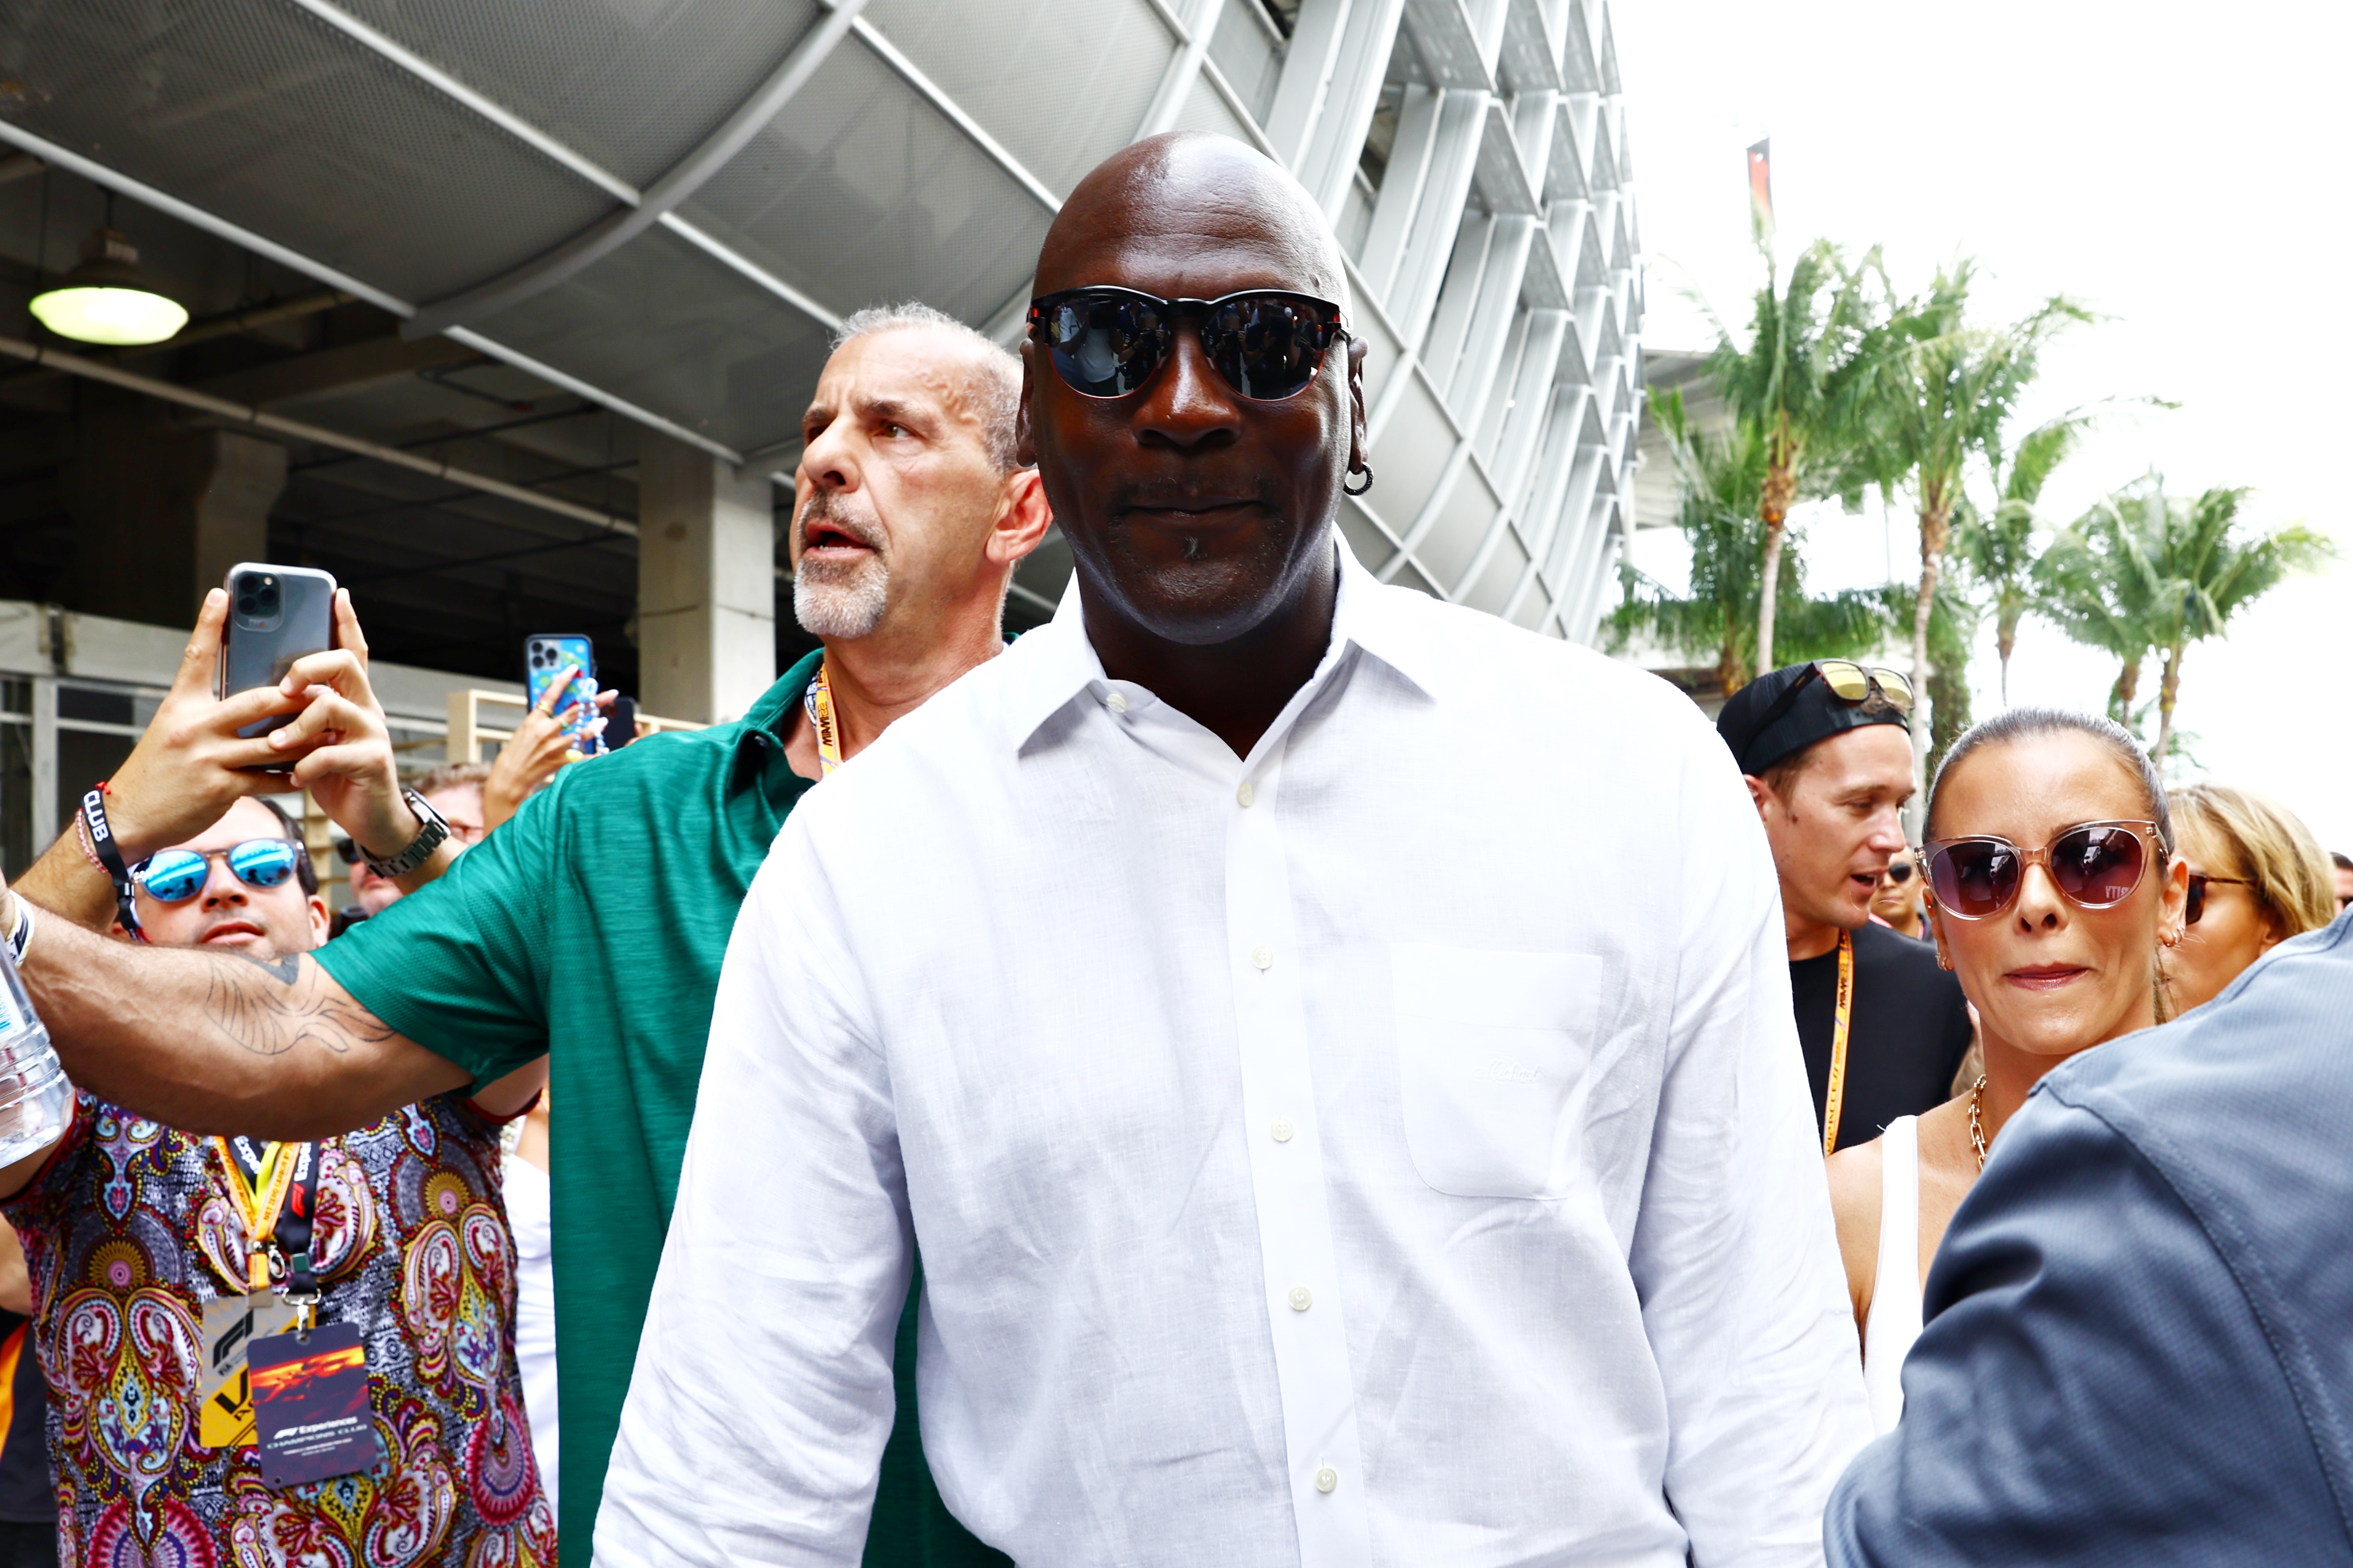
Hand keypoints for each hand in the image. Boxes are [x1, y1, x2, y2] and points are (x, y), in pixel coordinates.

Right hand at [98, 590, 320, 859]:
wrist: (131, 816)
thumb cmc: (160, 769)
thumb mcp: (173, 727)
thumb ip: (204, 707)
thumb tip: (246, 690)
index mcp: (181, 706)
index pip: (196, 657)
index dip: (209, 623)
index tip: (223, 594)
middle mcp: (194, 727)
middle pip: (258, 701)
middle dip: (295, 697)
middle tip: (323, 689)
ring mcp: (208, 758)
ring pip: (273, 743)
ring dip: (305, 739)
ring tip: (330, 731)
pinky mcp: (220, 788)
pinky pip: (268, 779)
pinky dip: (290, 776)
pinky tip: (307, 773)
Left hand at [262, 592, 416, 857]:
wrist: (371, 821)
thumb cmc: (336, 778)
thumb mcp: (314, 740)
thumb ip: (299, 716)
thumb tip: (263, 693)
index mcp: (351, 700)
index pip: (352, 651)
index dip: (346, 623)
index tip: (337, 594)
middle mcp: (366, 709)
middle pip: (346, 664)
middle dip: (309, 667)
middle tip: (285, 686)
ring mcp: (373, 734)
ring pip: (335, 707)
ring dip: (299, 724)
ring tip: (277, 744)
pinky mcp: (373, 763)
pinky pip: (335, 753)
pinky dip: (308, 765)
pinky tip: (296, 777)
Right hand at [483, 667, 607, 830]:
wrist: (510, 777)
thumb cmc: (516, 754)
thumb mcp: (525, 730)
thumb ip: (542, 719)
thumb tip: (559, 708)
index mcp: (534, 719)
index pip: (550, 694)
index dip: (563, 680)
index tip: (575, 669)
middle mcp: (545, 731)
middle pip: (575, 712)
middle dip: (595, 701)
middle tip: (610, 694)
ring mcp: (554, 746)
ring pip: (582, 733)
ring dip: (596, 726)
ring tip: (604, 721)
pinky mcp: (560, 761)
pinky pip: (583, 756)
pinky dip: (594, 754)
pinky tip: (603, 750)